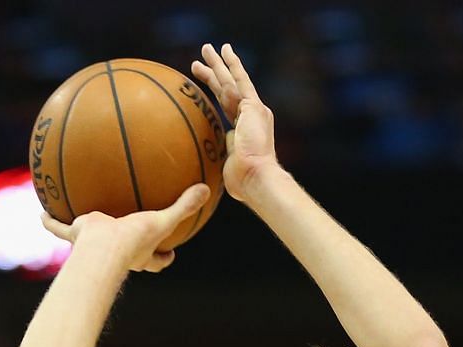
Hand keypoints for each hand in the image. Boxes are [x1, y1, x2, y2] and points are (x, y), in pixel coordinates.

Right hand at [40, 183, 211, 273]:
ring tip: (82, 222)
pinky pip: (59, 228)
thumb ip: (184, 206)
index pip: (157, 260)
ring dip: (85, 235)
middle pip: (126, 253)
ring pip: (92, 242)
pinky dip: (50, 222)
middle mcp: (118, 252)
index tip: (171, 253)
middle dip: (130, 249)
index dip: (164, 258)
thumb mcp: (163, 220)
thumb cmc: (133, 240)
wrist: (103, 248)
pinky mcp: (75, 236)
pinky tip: (40, 212)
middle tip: (132, 236)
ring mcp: (95, 245)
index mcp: (140, 253)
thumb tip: (207, 189)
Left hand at [191, 43, 277, 201]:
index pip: (228, 105)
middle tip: (205, 56)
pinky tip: (223, 52)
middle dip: (216, 72)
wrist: (257, 178)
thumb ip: (224, 153)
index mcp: (246, 129)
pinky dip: (232, 65)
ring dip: (219, 64)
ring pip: (232, 81)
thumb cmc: (243, 181)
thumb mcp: (228, 164)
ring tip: (207, 48)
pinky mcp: (253, 106)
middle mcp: (253, 115)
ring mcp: (254, 109)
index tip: (208, 83)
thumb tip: (215, 151)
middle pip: (229, 89)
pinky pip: (238, 81)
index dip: (217, 92)